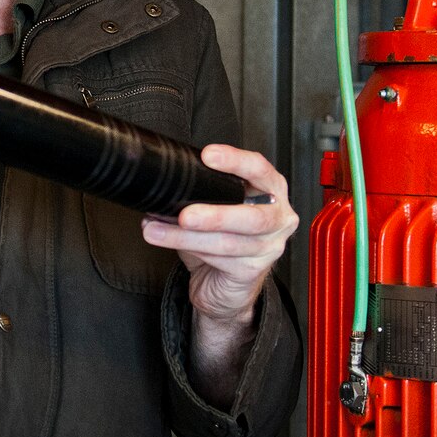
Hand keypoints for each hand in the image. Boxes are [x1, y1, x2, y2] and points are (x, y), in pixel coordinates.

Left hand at [141, 144, 297, 338]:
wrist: (225, 280)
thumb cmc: (222, 234)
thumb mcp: (219, 203)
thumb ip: (206, 189)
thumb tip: (167, 180)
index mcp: (271, 190)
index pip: (259, 169)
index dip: (235, 161)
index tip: (208, 156)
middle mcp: (278, 218)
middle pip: (252, 217)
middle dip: (215, 215)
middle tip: (185, 215)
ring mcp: (270, 247)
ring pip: (227, 242)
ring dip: (186, 237)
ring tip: (157, 230)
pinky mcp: (252, 271)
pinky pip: (219, 259)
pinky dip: (189, 249)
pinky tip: (169, 242)